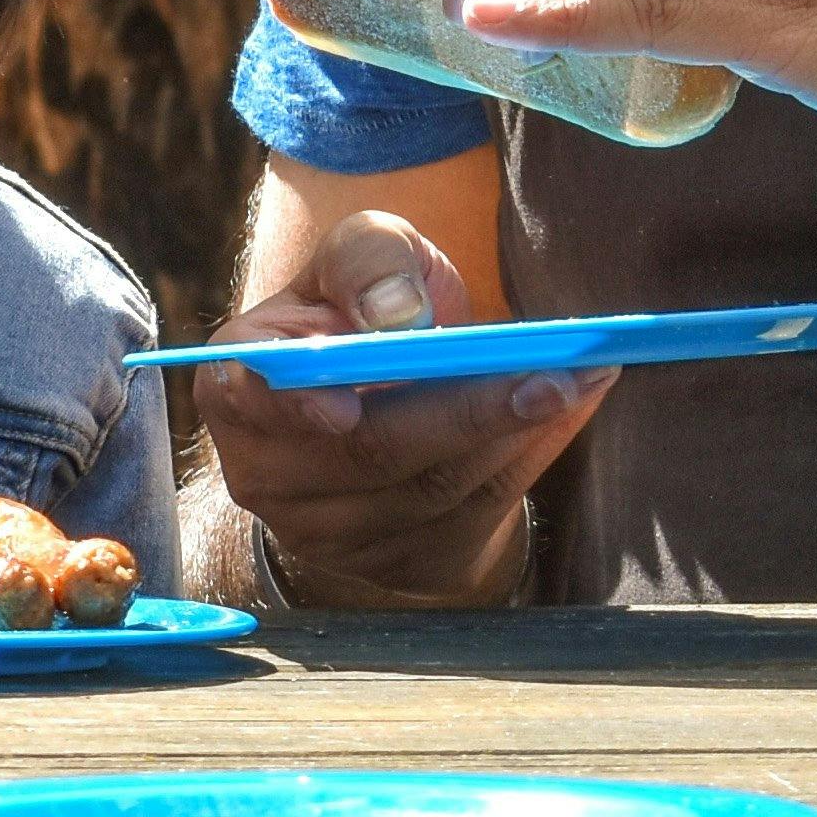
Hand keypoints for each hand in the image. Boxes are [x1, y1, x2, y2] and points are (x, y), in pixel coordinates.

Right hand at [189, 205, 581, 610]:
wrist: (390, 388)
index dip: (295, 407)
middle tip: (550, 371)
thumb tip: (397, 315)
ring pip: (431, 490)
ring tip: (578, 377)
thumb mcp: (362, 253)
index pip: (250, 402)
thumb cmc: (363, 310)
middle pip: (370, 453)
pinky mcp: (396, 564)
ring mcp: (329, 533)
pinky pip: (474, 516)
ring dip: (515, 432)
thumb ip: (369, 259)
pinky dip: (531, 460)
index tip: (346, 408)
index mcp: (238, 387)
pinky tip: (570, 409)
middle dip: (466, 411)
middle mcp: (268, 473)